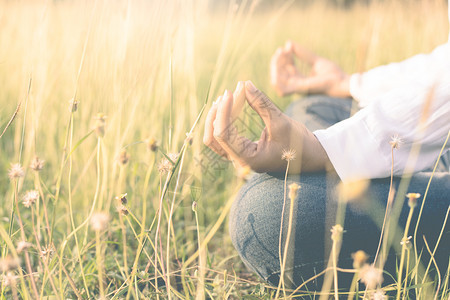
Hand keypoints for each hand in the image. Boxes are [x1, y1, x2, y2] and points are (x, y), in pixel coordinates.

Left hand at [203, 81, 333, 173]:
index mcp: (248, 160)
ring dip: (217, 117)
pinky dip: (223, 121)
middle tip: (230, 92)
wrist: (310, 156)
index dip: (223, 111)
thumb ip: (261, 103)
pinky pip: (224, 137)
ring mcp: (238, 158)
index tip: (230, 92)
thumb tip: (245, 84)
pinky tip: (229, 106)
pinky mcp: (241, 152)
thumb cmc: (298, 143)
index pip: (223, 134)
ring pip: (215, 138)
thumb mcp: (281, 121)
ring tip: (226, 97)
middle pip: (214, 136)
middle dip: (219, 112)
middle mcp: (239, 162)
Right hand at [270, 41, 349, 97]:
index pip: (285, 69)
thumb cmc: (333, 74)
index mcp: (300, 79)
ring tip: (280, 54)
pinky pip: (282, 89)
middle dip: (277, 61)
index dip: (283, 57)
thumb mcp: (316, 60)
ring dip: (275, 67)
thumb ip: (303, 54)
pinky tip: (276, 67)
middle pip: (279, 74)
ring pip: (277, 81)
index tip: (285, 47)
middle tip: (281, 49)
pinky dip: (276, 80)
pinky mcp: (300, 90)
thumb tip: (289, 43)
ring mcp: (297, 88)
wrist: (343, 81)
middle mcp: (296, 84)